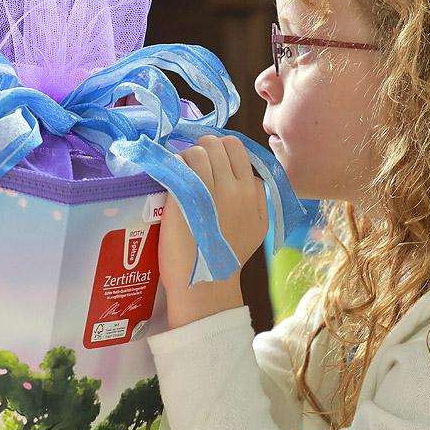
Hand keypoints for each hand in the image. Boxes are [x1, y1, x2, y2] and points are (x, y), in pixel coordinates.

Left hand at [158, 135, 268, 327]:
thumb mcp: (259, 225)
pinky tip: (169, 178)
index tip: (211, 166)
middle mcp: (233, 187)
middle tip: (192, 167)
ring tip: (180, 174)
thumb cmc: (230, 257)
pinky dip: (172, 167)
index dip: (221, 153)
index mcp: (252, 191)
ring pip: (197, 150)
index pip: (237, 148)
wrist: (207, 285)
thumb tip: (249, 178)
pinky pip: (178, 166)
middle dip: (202, 150)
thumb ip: (260, 197)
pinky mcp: (184, 198)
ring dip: (185, 157)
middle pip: (216, 143)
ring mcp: (208, 191)